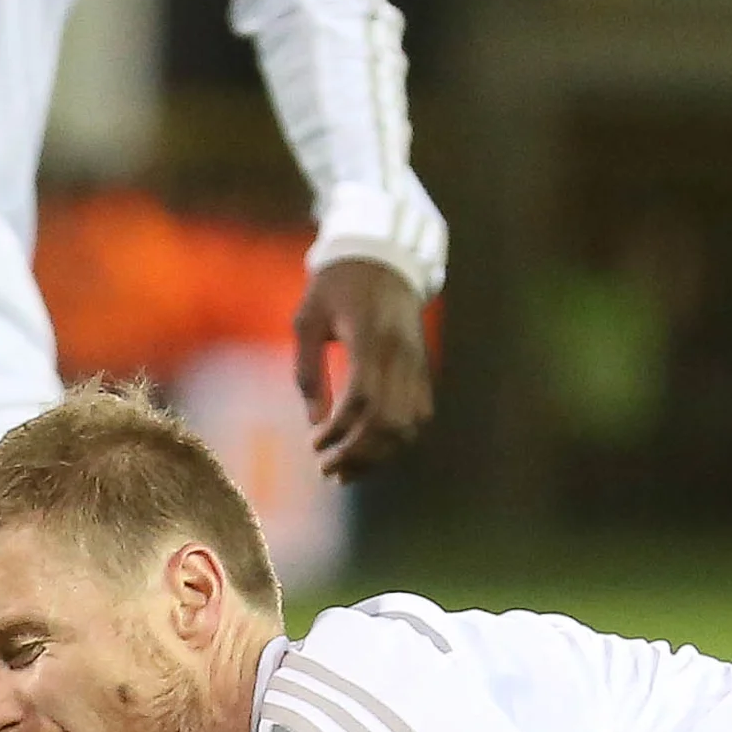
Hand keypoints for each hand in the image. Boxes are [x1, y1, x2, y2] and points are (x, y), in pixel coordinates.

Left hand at [294, 256, 433, 479]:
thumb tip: (315, 422)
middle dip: (358, 453)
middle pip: (389, 421)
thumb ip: (308, 370)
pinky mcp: (423, 370)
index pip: (362, 398)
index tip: (314, 444)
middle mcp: (400, 355)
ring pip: (408, 426)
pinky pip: (418, 416)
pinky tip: (371, 451)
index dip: (339, 430)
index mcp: (370, 338)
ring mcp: (417, 365)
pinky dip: (397, 441)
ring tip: (348, 471)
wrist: (384, 259)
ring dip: (379, 455)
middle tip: (328, 471)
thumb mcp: (307, 319)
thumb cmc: (336, 287)